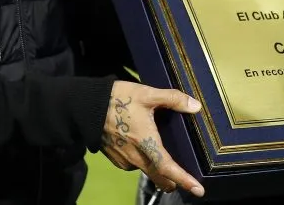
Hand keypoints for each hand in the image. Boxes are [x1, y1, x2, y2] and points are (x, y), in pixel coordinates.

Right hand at [100, 80, 204, 197]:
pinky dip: (141, 160)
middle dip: (172, 181)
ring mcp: (124, 160)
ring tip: (160, 152)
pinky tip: (141, 146)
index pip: (168, 168)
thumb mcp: (147, 94)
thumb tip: (196, 106)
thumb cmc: (118, 99)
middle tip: (182, 177)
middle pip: (159, 177)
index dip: (185, 180)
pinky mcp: (115, 158)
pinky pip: (133, 165)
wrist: (85, 106)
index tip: (199, 190)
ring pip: (146, 170)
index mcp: (147, 143)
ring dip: (155, 167)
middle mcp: (136, 157)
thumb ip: (172, 99)